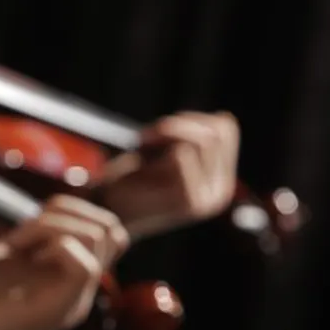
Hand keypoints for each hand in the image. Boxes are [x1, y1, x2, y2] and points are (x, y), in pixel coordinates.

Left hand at [0, 196, 127, 329]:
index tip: (22, 228)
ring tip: (18, 244)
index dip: (65, 212)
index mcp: (65, 279)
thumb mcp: (1, 259)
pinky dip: (55, 245)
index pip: (104, 231)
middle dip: (67, 212)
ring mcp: (72, 301)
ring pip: (103, 237)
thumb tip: (48, 213)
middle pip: (113, 230)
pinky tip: (24, 257)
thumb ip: (28, 241)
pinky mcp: (59, 310)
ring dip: (53, 225)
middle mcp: (77, 292)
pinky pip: (85, 264)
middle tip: (23, 233)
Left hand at [99, 111, 239, 238]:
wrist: (103, 213)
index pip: (226, 128)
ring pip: (203, 140)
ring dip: (167, 133)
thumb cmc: (130, 181)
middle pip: (218, 131)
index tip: (159, 128)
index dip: (191, 118)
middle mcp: (221, 192)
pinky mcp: (189, 201)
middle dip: (180, 123)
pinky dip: (158, 150)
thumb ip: (194, 140)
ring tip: (142, 145)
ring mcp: (207, 198)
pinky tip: (138, 159)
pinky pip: (183, 155)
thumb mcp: (166, 156)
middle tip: (146, 136)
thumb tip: (224, 116)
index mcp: (219, 180)